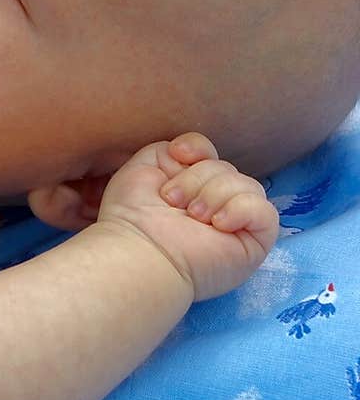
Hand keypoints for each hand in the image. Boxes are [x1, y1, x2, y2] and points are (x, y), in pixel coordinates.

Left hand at [97, 132, 278, 301]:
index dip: (198, 149)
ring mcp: (237, 225)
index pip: (211, 154)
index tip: (177, 156)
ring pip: (248, 185)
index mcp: (191, 189)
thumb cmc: (133, 216)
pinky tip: (218, 225)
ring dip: (214, 195)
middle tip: (173, 203)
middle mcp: (215, 205)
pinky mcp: (254, 244)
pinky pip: (265, 212)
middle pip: (227, 168)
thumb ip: (170, 150)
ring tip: (193, 217)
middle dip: (197, 178)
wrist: (138, 251)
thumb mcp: (144, 168)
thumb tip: (198, 151)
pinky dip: (241, 210)